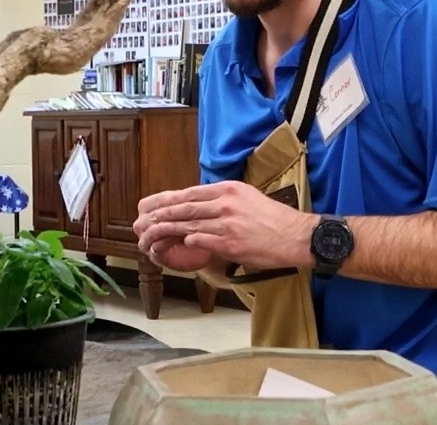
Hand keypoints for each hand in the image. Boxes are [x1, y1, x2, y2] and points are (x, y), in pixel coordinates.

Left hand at [136, 181, 316, 270]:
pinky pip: (200, 241)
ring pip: (187, 225)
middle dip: (159, 215)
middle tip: (141, 221)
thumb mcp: (247, 198)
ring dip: (165, 231)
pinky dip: (186, 243)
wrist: (295, 236)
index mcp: (228, 189)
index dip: (167, 199)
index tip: (150, 204)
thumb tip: (201, 206)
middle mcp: (225, 203)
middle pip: (183, 207)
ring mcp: (226, 223)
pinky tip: (174, 246)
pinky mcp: (229, 242)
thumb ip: (223, 200)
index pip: (189, 193)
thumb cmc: (273, 219)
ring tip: (149, 236)